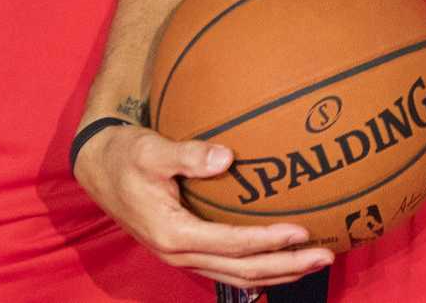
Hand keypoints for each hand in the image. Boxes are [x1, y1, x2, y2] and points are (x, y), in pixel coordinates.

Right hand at [73, 124, 335, 289]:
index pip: (232, 244)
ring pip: (239, 276)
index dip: (268, 241)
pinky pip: (229, 267)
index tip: (302, 231)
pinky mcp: (187, 250)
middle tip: (326, 256)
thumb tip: (227, 156)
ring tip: (314, 262)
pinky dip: (259, 266)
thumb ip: (187, 155)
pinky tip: (282, 257)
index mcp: (173, 233)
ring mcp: (183, 256)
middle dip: (286, 266)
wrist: (99, 169)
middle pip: (243, 271)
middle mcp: (180, 253)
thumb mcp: (150, 150)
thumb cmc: (125, 155)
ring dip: (278, 272)